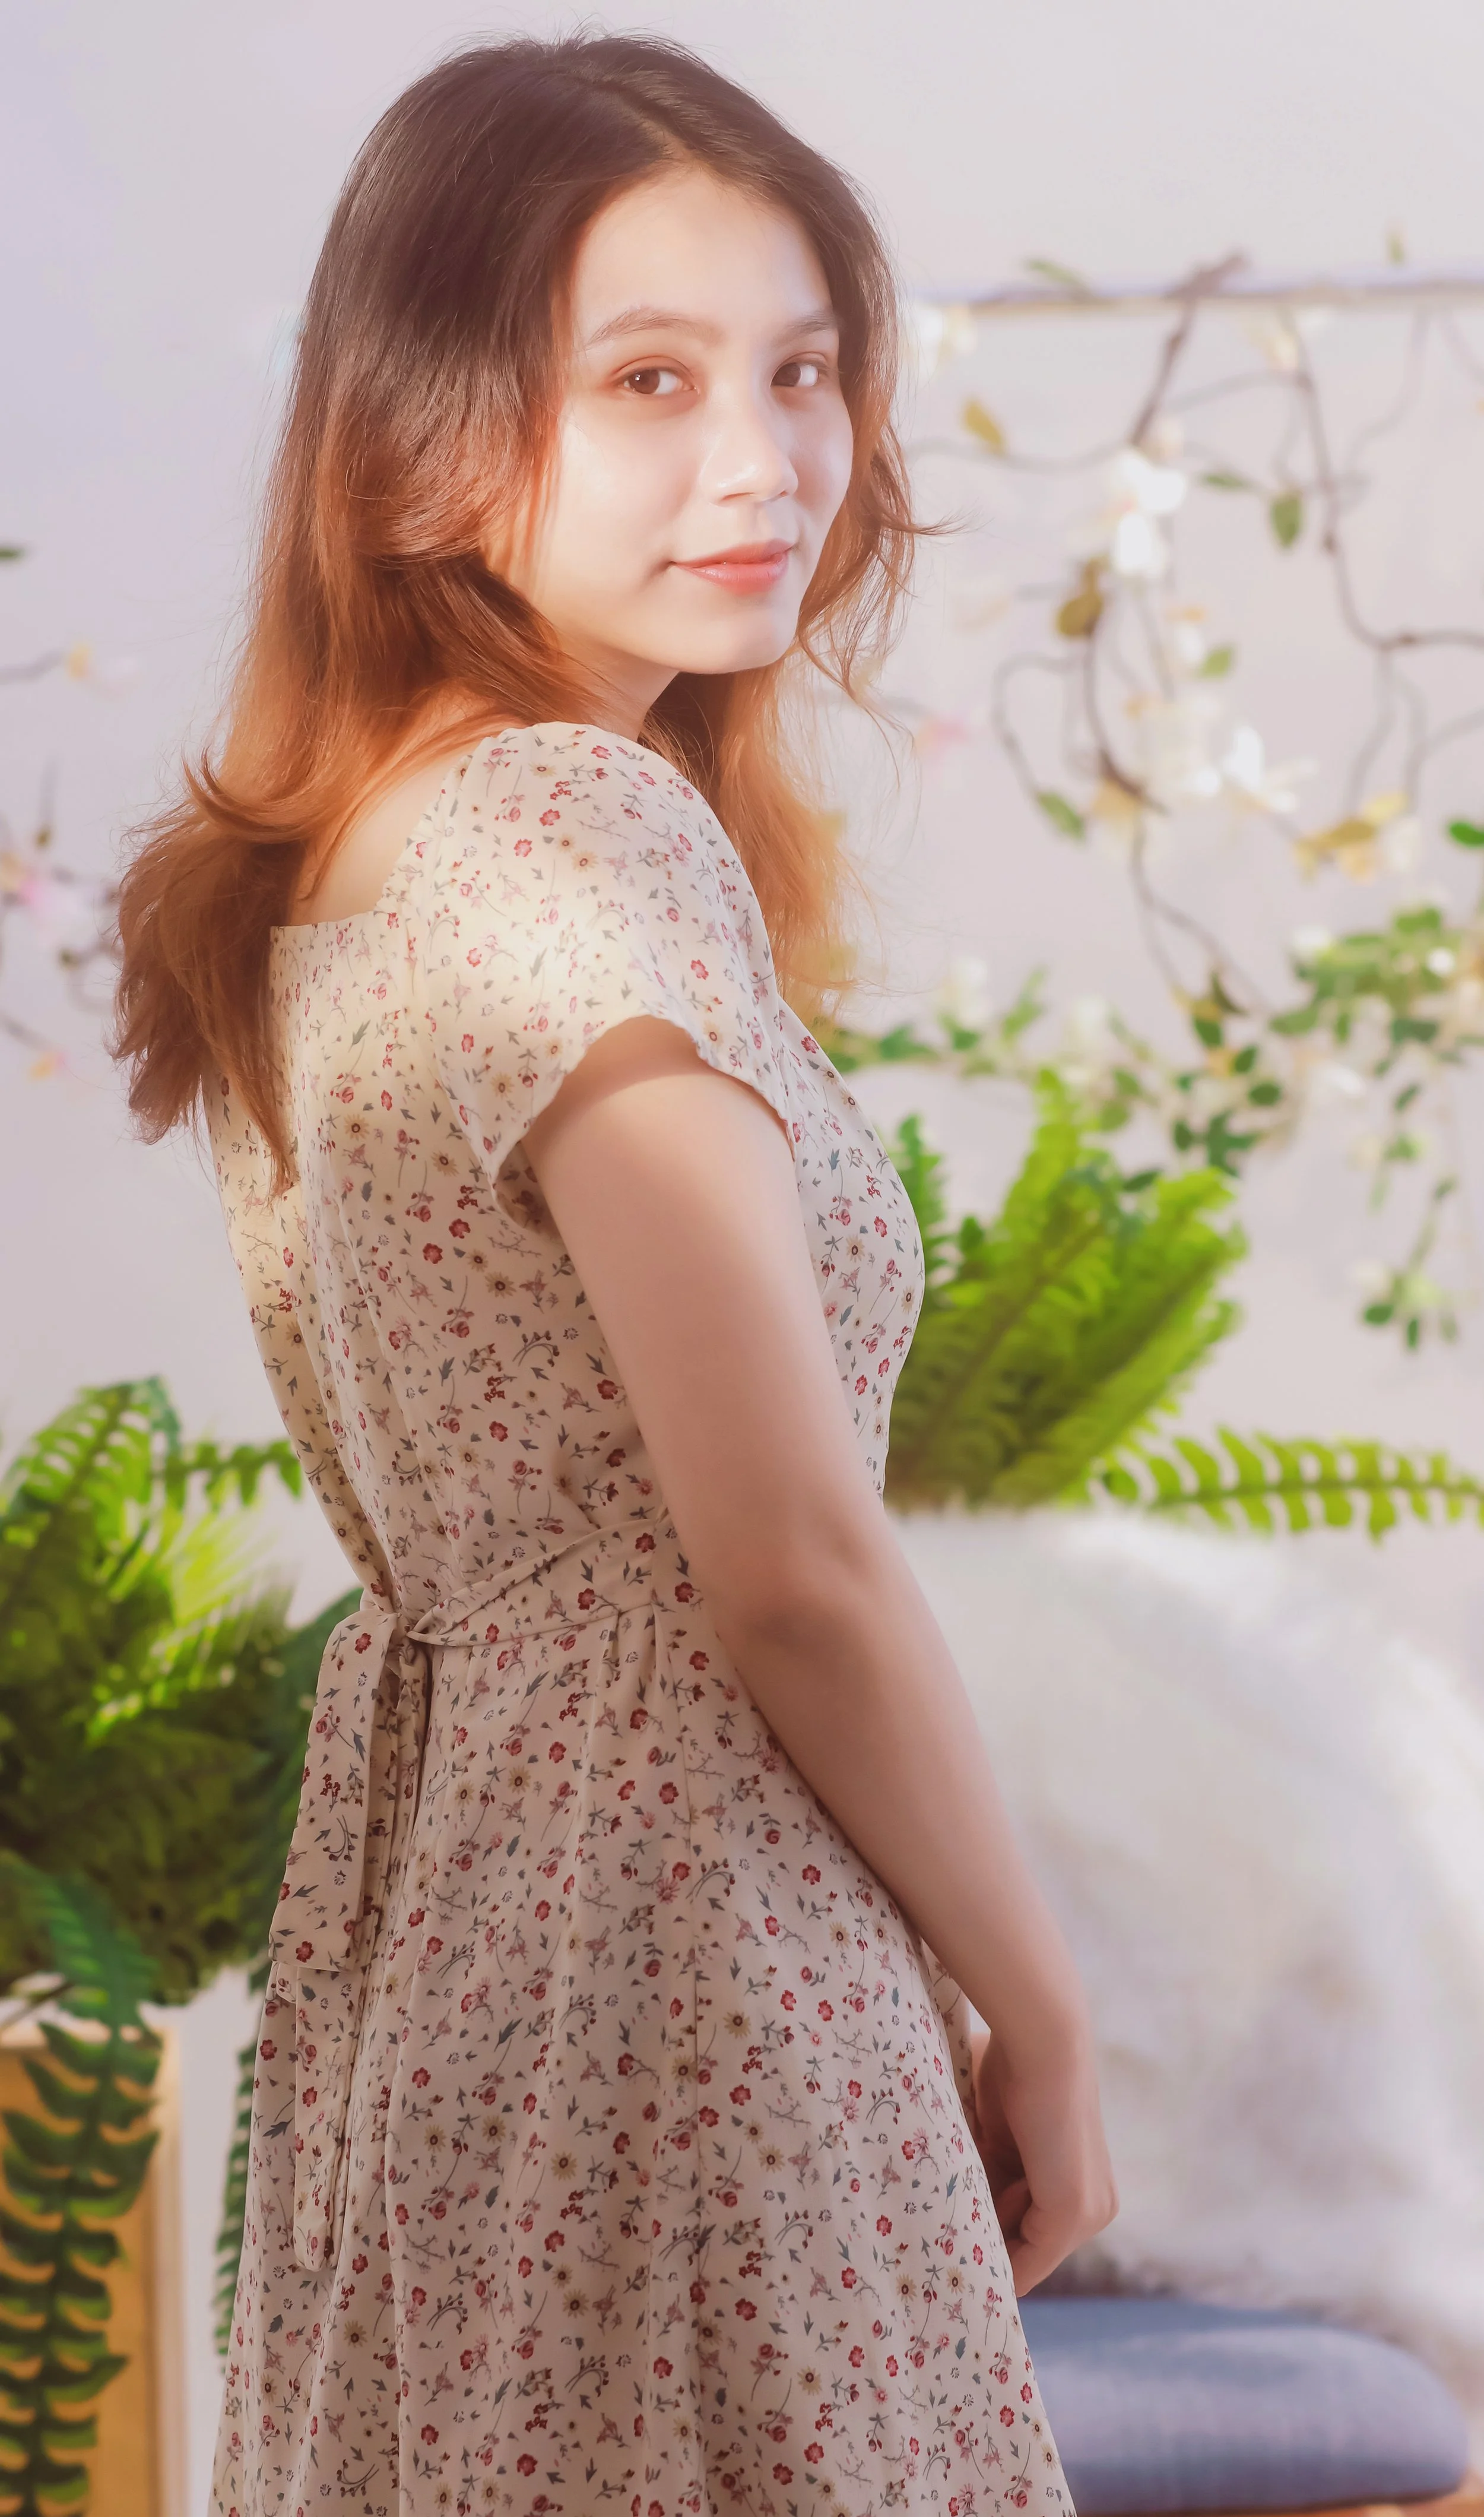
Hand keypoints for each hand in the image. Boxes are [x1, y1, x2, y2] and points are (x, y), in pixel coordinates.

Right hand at [967, 2024, 1116, 2295]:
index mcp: (1080, 2185)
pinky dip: (992, 2262)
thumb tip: (956, 2210)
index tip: (947, 2239)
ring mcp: (1088, 2213)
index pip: (1029, 2236)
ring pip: (1023, 2257)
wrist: (1040, 2041)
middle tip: (941, 2237)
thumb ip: (987, 2176)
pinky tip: (959, 2248)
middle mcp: (1095, 2206)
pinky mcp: (1072, 2212)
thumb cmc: (1012, 2069)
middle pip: (1026, 2250)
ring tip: (948, 2226)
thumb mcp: (997, 2139)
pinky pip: (1027, 2262)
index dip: (987, 2237)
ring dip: (983, 2245)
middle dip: (985, 2245)